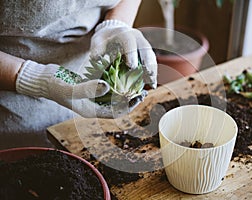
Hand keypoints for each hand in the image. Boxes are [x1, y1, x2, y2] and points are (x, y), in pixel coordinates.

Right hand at [16, 60, 142, 117]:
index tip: (139, 97)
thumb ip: (88, 89)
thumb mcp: (71, 88)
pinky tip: (123, 75)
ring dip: (126, 92)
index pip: (115, 113)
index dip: (128, 106)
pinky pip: (108, 88)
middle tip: (143, 91)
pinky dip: (117, 84)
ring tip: (137, 85)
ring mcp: (93, 97)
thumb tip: (108, 87)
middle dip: (131, 100)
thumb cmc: (55, 86)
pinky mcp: (91, 88)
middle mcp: (94, 106)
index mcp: (91, 111)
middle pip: (117, 106)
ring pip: (114, 98)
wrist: (44, 79)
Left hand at [90, 19, 156, 88]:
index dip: (131, 54)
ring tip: (152, 84)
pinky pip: (152, 62)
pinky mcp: (147, 53)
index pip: (130, 43)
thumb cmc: (106, 38)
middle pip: (146, 50)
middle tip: (149, 77)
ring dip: (153, 70)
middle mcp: (138, 39)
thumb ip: (97, 48)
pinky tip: (152, 84)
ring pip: (151, 57)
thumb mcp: (98, 40)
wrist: (115, 32)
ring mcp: (144, 46)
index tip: (132, 67)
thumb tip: (95, 58)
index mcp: (126, 34)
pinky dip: (152, 73)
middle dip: (148, 64)